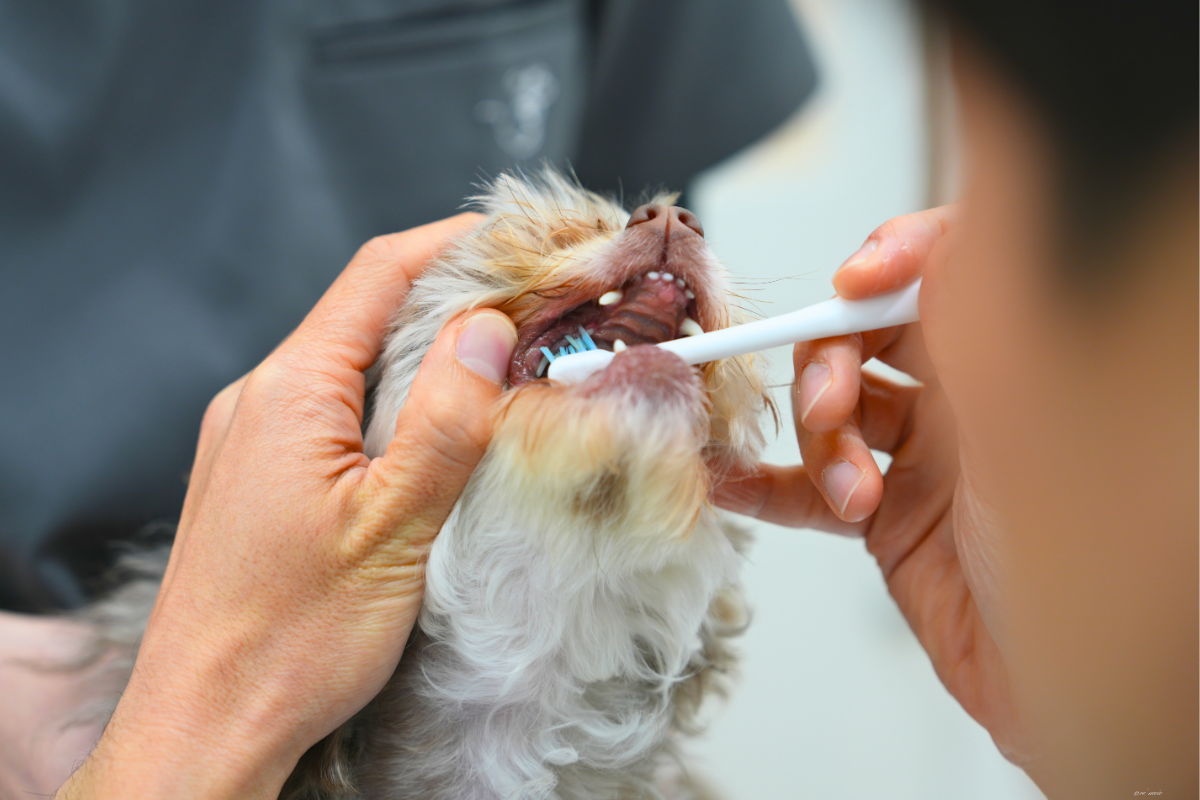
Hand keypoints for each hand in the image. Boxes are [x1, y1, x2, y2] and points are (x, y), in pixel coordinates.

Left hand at [57, 214, 518, 798]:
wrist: (205, 724)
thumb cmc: (288, 642)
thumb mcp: (393, 528)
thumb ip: (444, 420)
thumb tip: (488, 330)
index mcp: (290, 394)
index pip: (378, 275)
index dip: (455, 243)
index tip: (522, 240)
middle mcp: (261, 400)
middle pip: (367, 311)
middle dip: (454, 299)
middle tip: (533, 309)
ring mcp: (255, 438)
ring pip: (354, 362)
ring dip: (427, 353)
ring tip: (501, 365)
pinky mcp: (260, 475)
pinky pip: (335, 409)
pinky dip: (395, 401)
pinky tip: (436, 432)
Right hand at [715, 206, 1037, 767]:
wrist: (1077, 680)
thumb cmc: (1093, 557)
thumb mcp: (1038, 414)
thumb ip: (975, 324)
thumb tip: (934, 244)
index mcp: (1015, 357)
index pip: (947, 266)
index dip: (895, 255)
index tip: (856, 280)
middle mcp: (969, 397)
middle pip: (866, 337)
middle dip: (832, 364)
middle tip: (832, 408)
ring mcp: (924, 458)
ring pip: (833, 412)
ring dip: (816, 443)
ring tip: (848, 494)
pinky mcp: (888, 519)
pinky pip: (807, 489)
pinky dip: (762, 485)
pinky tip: (726, 483)